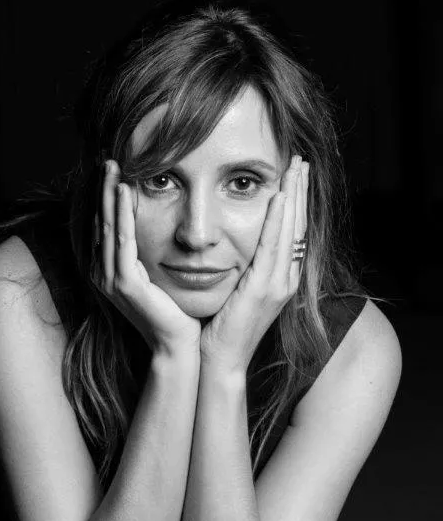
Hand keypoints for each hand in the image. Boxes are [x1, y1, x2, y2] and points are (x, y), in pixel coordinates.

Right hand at [91, 160, 201, 357]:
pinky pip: (122, 242)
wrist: (178, 345)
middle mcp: (104, 273)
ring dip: (109, 194)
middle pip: (101, 221)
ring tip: (112, 165)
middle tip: (108, 156)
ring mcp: (111, 279)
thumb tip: (165, 225)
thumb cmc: (176, 311)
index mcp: (112, 270)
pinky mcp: (124, 285)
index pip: (107, 225)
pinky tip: (124, 191)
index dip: (108, 196)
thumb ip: (154, 252)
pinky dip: (122, 215)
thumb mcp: (162, 275)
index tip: (115, 166)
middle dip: (103, 188)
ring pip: (108, 227)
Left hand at [199, 155, 308, 373]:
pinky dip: (278, 221)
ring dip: (294, 195)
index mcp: (280, 279)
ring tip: (295, 166)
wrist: (220, 361)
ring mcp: (278, 285)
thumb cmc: (222, 329)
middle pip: (298, 225)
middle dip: (300, 190)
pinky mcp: (263, 290)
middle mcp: (286, 279)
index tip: (294, 174)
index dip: (296, 201)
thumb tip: (236, 245)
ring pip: (291, 230)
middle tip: (300, 158)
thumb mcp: (237, 292)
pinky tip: (280, 197)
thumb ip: (243, 269)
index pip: (293, 231)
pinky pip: (273, 247)